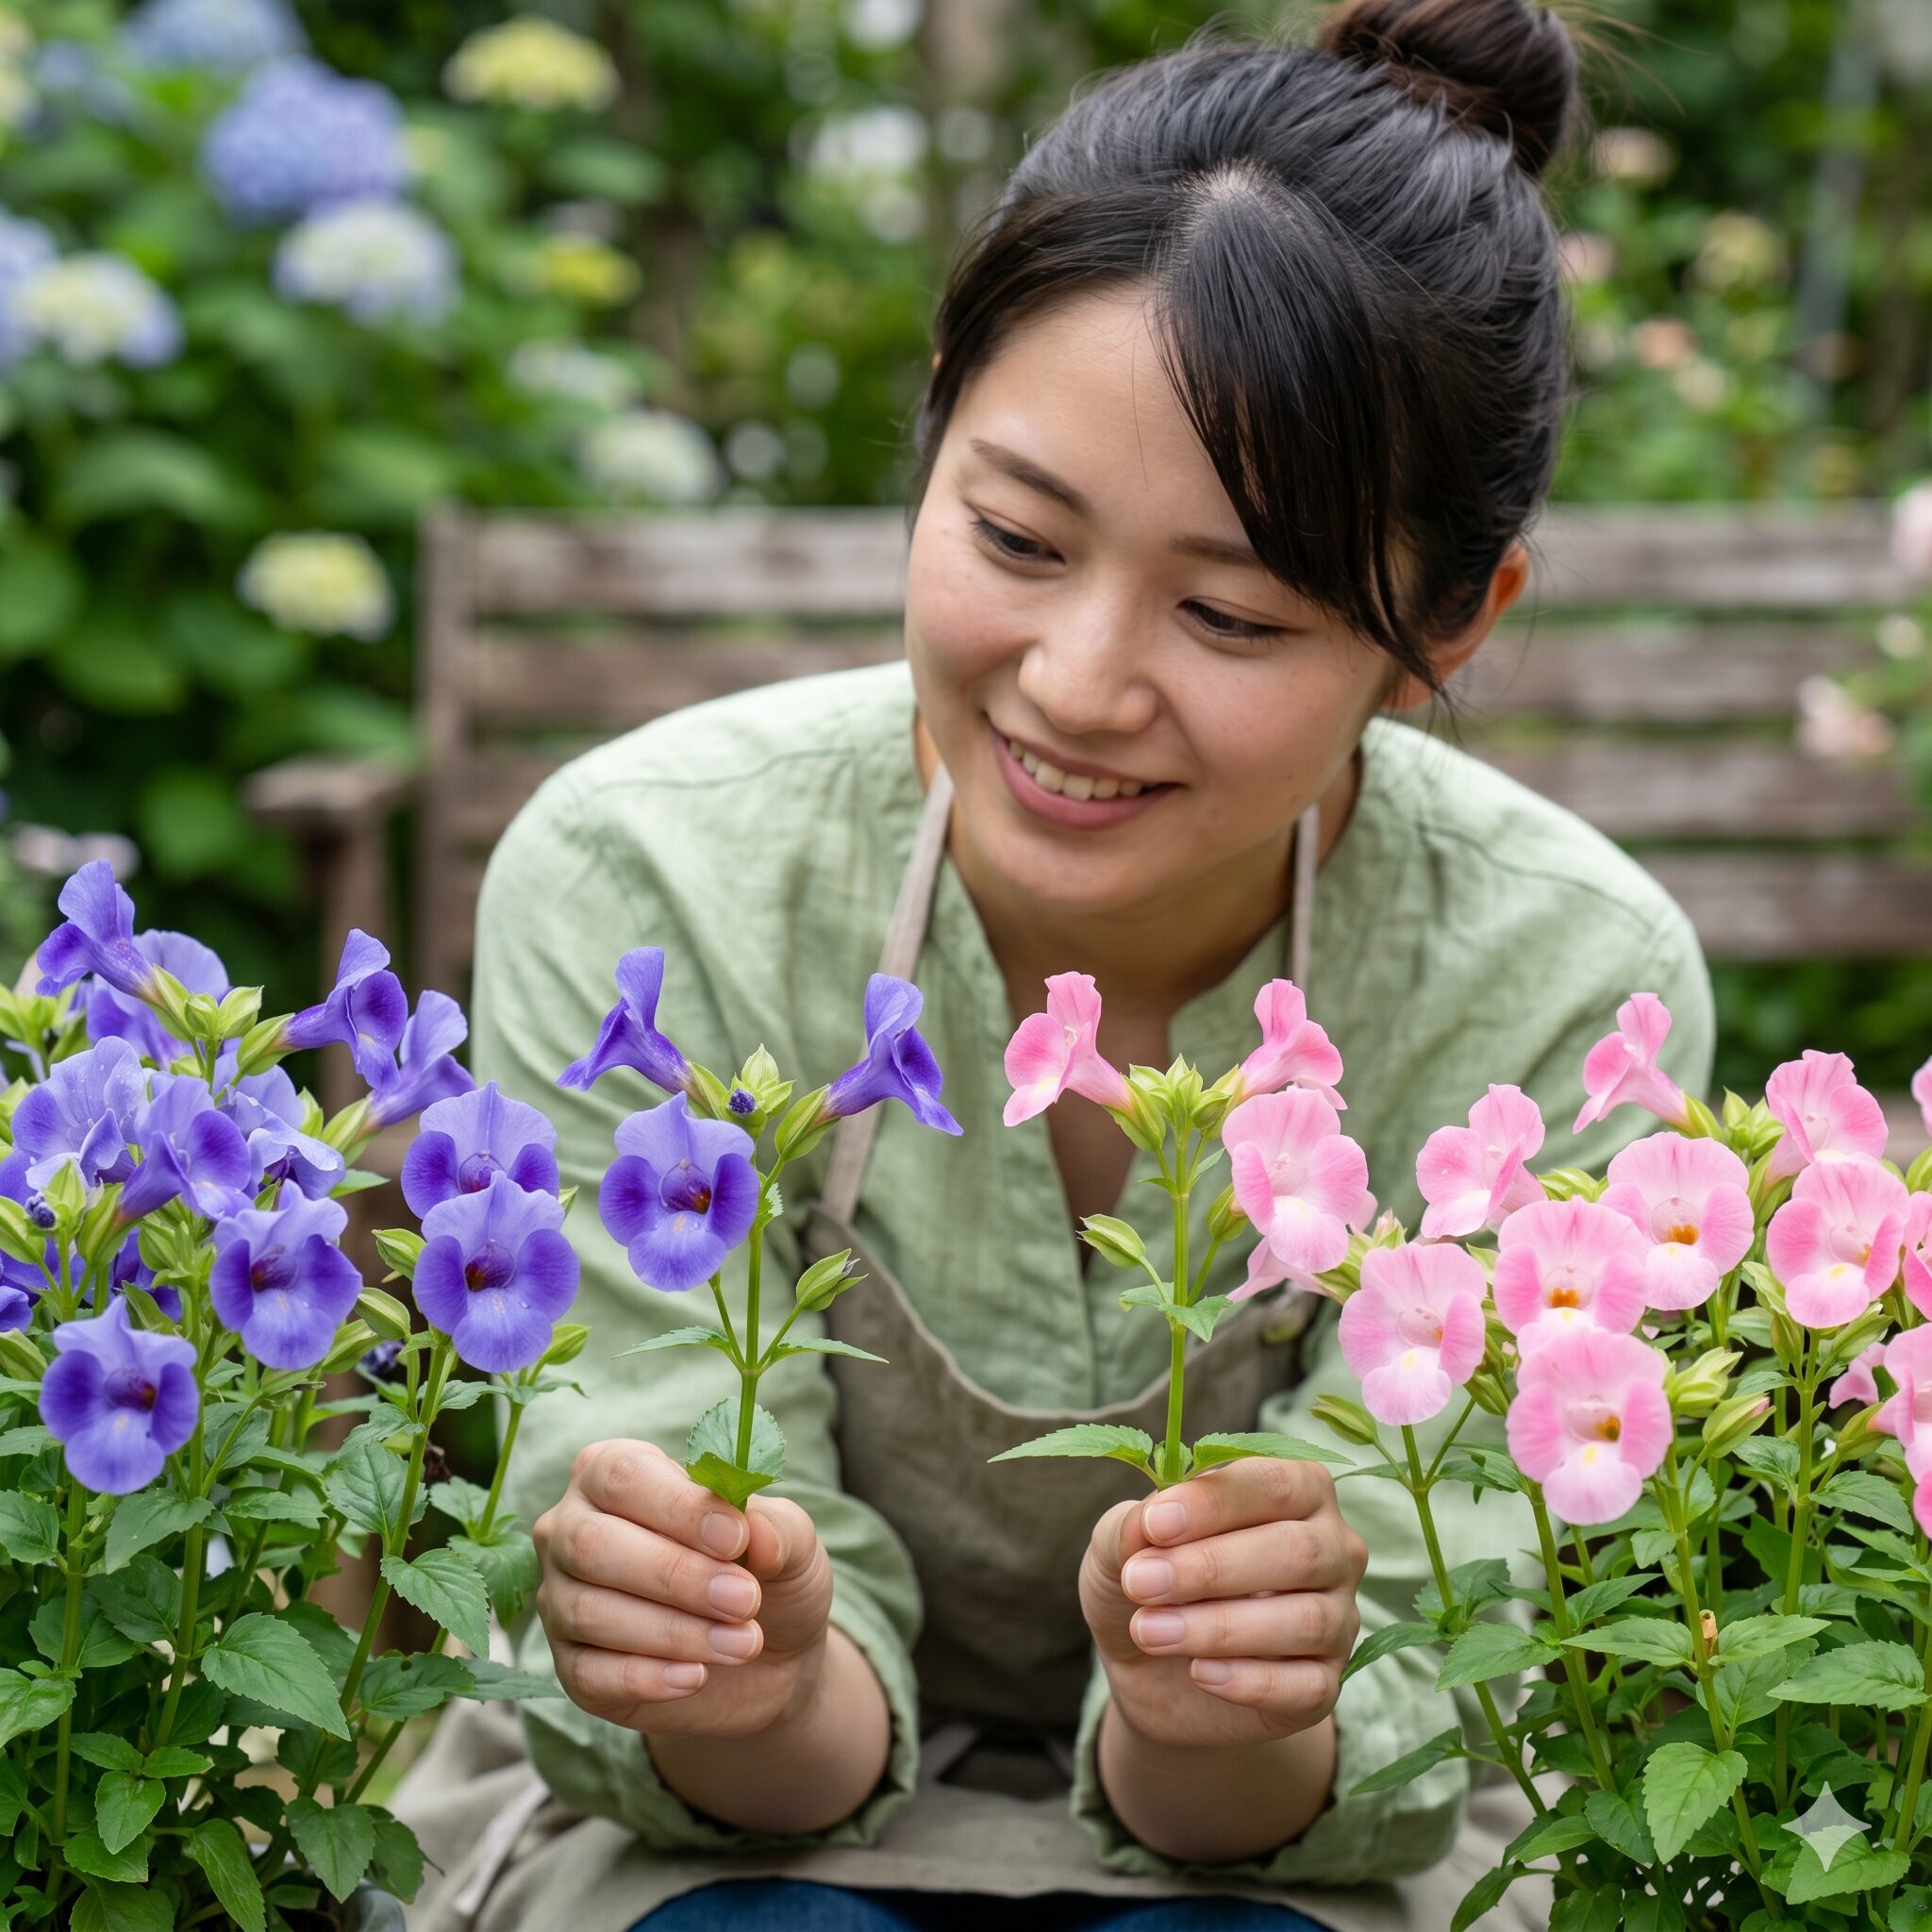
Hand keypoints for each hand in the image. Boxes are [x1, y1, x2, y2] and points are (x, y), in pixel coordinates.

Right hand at [534, 1437, 832, 1739]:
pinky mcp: (572, 1669)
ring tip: (742, 1642)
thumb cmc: (765, 1571)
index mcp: (613, 1472)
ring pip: (590, 1612)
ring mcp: (562, 1600)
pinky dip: (649, 1677)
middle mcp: (572, 1529)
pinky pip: (590, 1675)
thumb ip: (776, 1526)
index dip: (678, 1508)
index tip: (737, 1539)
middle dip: (675, 1575)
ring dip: (674, 1632)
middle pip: (594, 1544)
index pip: (623, 1476)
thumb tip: (754, 1531)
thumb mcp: (790, 1540)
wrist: (769, 1654)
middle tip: (744, 1600)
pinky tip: (698, 1676)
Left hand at [1081, 1457, 1366, 1750]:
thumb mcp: (1122, 1545)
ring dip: (1220, 1627)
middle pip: (1297, 1551)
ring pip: (1307, 1620)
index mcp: (1296, 1490)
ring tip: (1149, 1631)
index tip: (1153, 1525)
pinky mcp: (1325, 1685)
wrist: (1148, 1671)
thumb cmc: (1149, 1579)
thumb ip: (1131, 1526)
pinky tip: (1198, 1673)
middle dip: (1211, 1567)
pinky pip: (1308, 1686)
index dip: (1213, 1503)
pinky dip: (1249, 1681)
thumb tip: (1146, 1525)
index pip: (1272, 1484)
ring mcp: (1338, 1619)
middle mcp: (1332, 1548)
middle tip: (1140, 1583)